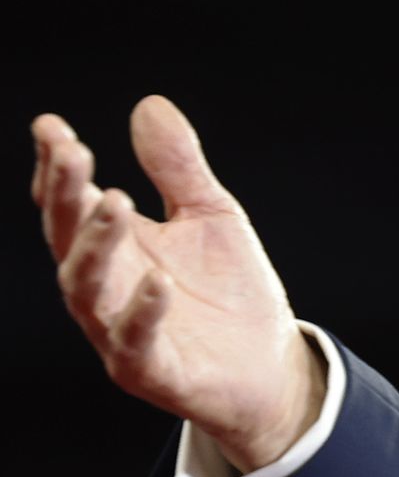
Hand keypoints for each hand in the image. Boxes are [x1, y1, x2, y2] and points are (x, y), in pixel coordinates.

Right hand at [32, 96, 323, 473]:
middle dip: (66, 196)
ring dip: (96, 245)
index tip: (51, 127)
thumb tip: (150, 104)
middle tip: (74, 153)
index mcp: (115, 247)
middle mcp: (105, 287)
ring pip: (86, 289)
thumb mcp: (210, 216)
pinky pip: (135, 344)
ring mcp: (120, 332)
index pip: (71, 203)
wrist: (269, 366)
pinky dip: (142, 312)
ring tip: (115, 201)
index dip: (57, 168)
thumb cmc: (230, 291)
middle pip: (68, 238)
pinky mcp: (151, 372)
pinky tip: (156, 280)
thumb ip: (179, 168)